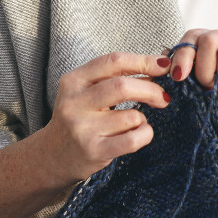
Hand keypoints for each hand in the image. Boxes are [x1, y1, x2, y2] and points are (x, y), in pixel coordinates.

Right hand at [42, 52, 171, 182]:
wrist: (53, 156)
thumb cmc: (80, 118)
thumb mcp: (88, 91)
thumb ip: (116, 76)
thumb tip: (160, 64)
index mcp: (74, 80)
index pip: (114, 61)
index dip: (143, 61)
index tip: (163, 66)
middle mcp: (74, 102)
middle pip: (122, 87)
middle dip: (151, 90)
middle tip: (163, 97)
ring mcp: (82, 128)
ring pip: (131, 116)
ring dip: (143, 118)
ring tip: (137, 122)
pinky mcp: (94, 151)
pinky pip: (133, 139)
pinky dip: (145, 134)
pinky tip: (140, 134)